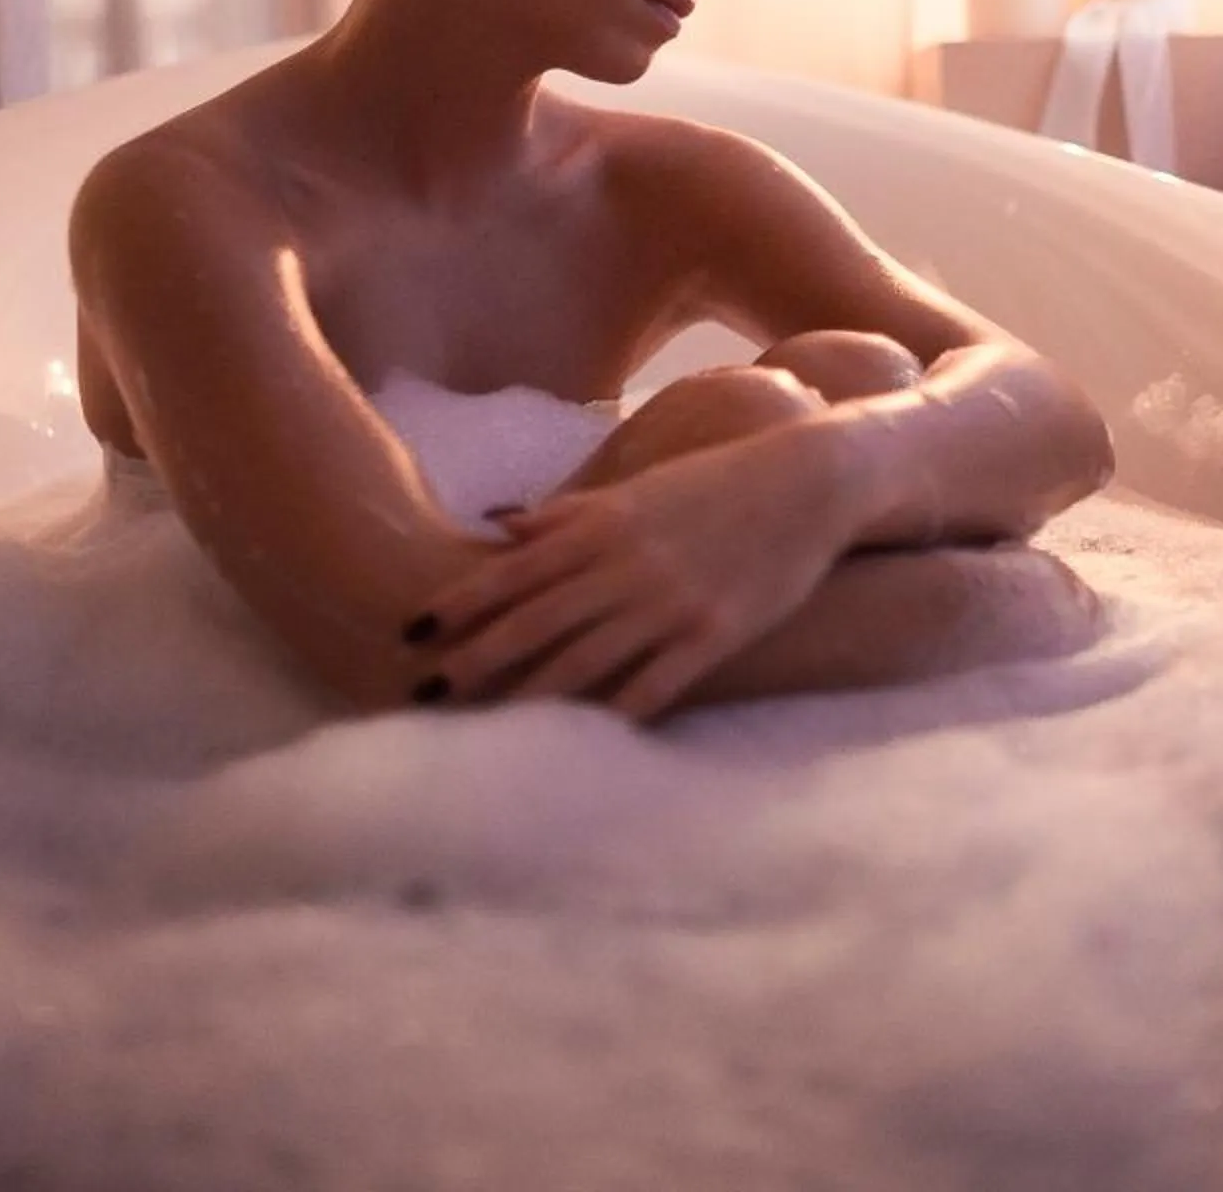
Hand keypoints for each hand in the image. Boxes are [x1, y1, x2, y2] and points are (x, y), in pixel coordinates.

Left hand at [407, 440, 845, 720]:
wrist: (808, 481)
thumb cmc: (718, 482)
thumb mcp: (638, 487)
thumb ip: (569, 514)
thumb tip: (503, 527)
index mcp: (603, 524)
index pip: (513, 569)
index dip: (460, 603)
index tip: (413, 631)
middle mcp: (626, 565)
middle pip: (535, 622)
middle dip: (476, 660)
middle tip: (425, 693)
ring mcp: (669, 603)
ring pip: (585, 661)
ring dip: (531, 697)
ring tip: (488, 727)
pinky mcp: (713, 634)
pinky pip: (654, 685)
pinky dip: (618, 713)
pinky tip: (586, 741)